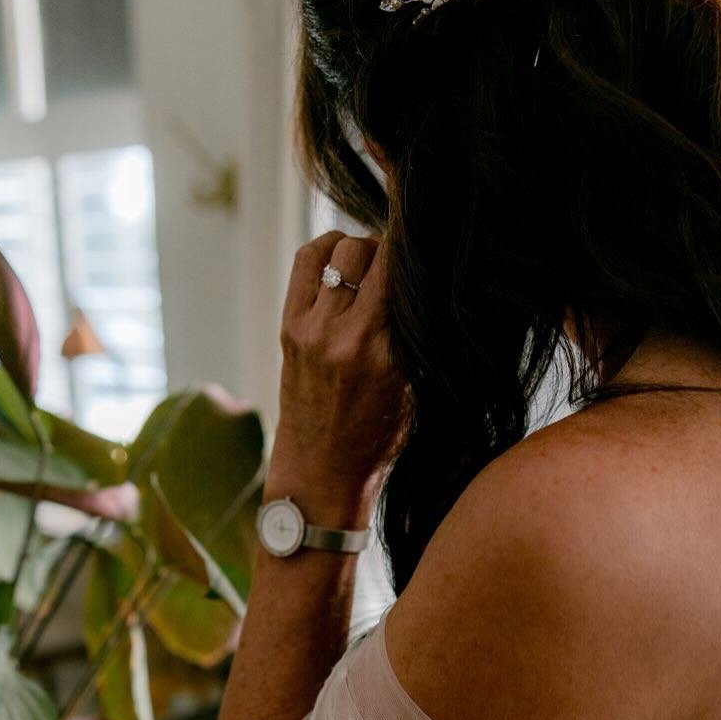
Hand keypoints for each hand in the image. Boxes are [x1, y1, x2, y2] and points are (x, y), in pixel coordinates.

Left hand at [266, 230, 408, 525]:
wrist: (321, 472)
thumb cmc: (379, 436)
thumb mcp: (414, 386)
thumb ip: (416, 333)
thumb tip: (428, 277)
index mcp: (388, 354)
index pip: (406, 274)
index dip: (420, 251)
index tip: (431, 247)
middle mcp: (348, 336)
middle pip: (373, 251)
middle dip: (392, 249)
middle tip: (400, 265)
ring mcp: (313, 329)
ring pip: (340, 250)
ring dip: (360, 248)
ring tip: (372, 266)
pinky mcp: (290, 326)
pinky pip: (308, 261)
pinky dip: (327, 250)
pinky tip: (341, 260)